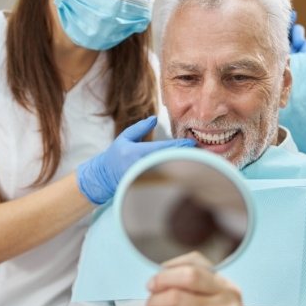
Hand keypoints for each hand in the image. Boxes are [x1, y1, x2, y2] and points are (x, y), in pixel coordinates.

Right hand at [77, 116, 195, 203]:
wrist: (104, 177)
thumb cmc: (115, 155)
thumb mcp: (124, 138)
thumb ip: (139, 128)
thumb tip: (155, 118)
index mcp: (137, 153)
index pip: (163, 149)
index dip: (179, 146)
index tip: (192, 143)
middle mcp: (142, 166)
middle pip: (169, 161)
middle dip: (185, 156)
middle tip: (201, 152)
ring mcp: (145, 178)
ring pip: (168, 171)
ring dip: (183, 166)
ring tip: (198, 161)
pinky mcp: (146, 186)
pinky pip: (164, 179)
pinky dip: (176, 174)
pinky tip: (186, 171)